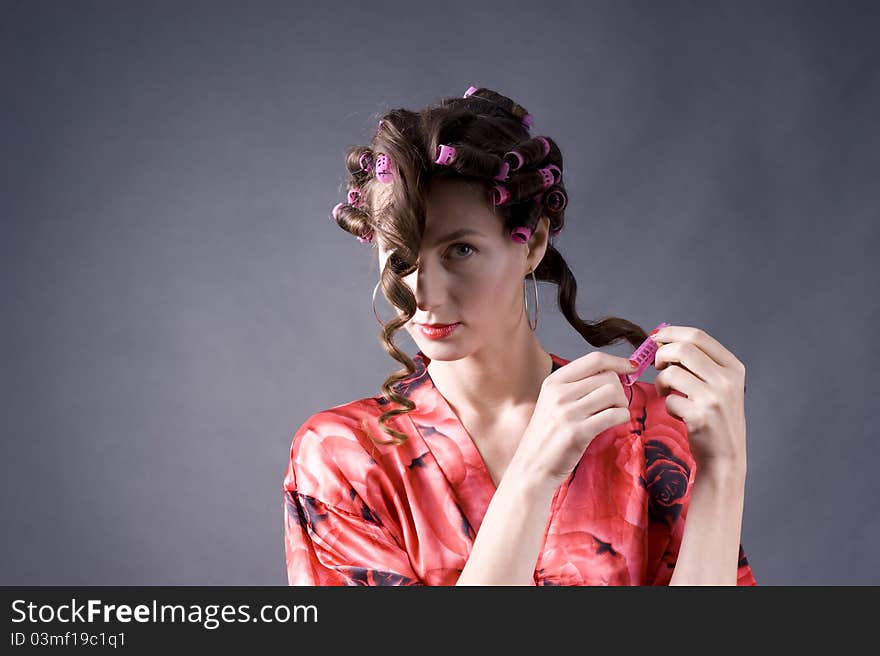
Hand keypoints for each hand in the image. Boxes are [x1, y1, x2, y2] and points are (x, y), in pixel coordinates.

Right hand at [512, 351, 637, 487]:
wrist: (531, 467)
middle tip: (615, 404)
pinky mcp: (578, 432)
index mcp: (553, 382)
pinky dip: (622, 418)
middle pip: (608, 377)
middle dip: (620, 390)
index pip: (594, 360)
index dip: (617, 361)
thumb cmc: (547, 436)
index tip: (631, 366)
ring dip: (622, 404)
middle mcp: (559, 393)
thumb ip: (578, 387)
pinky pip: (615, 415)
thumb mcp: (553, 402)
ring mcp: (568, 412)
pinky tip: (614, 423)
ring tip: (613, 415)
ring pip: (614, 393)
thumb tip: (615, 373)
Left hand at [651, 325, 746, 469]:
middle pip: (682, 349)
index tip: (656, 339)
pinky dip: (668, 405)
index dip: (671, 333)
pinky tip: (679, 413)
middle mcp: (727, 380)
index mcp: (733, 367)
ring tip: (666, 392)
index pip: (698, 336)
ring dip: (660, 382)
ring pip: (671, 373)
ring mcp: (715, 398)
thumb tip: (663, 339)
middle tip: (657, 365)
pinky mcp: (701, 416)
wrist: (726, 456)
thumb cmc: (716, 418)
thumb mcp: (719, 385)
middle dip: (662, 354)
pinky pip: (669, 400)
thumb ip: (699, 363)